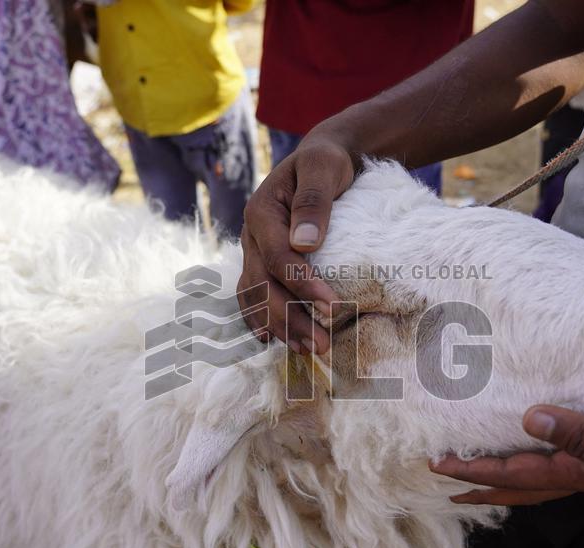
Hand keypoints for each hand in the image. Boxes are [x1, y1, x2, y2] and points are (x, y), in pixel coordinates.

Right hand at [237, 136, 354, 354]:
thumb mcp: (323, 167)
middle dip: (291, 318)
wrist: (321, 160)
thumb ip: (314, 201)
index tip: (332, 306)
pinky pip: (254, 296)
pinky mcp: (262, 262)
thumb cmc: (327, 163)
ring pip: (257, 296)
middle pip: (264, 285)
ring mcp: (253, 252)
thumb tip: (304, 243)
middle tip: (321, 345)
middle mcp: (251, 236)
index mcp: (261, 212)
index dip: (303, 285)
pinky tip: (273, 340)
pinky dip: (261, 319)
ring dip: (279, 326)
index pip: (279, 257)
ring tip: (307, 350)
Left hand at [430, 405, 583, 524]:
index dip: (472, 470)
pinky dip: (545, 440)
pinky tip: (543, 429)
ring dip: (507, 468)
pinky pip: (566, 446)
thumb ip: (580, 435)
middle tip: (445, 478)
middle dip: (480, 483)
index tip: (435, 467)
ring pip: (538, 468)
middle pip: (516, 483)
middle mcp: (577, 470)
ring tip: (482, 461)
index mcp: (574, 474)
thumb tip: (528, 417)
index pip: (510, 475)